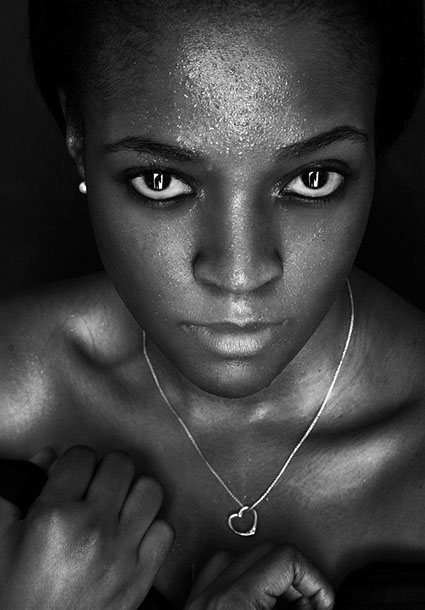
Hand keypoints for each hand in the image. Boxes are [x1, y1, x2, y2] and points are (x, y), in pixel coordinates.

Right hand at [0, 446, 173, 609]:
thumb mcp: (2, 539)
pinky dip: (152, 528)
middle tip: (95, 487)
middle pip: (121, 464)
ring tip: (118, 505)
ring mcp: (122, 553)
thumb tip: (48, 456)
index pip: (82, 456)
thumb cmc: (16, 595)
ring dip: (134, 492)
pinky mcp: (142, 576)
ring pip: (150, 490)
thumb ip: (18, 490)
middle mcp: (93, 529)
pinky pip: (165, 530)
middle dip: (106, 470)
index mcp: (55, 516)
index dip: (75, 462)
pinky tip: (132, 534)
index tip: (72, 475)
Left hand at [185, 543, 334, 608]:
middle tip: (310, 606)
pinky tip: (256, 599)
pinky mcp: (192, 608)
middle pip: (265, 551)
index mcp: (235, 602)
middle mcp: (212, 594)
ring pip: (238, 557)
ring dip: (268, 573)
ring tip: (285, 605)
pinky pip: (216, 574)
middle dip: (295, 576)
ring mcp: (198, 600)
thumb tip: (318, 605)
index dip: (314, 579)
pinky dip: (240, 578)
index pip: (284, 558)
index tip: (324, 603)